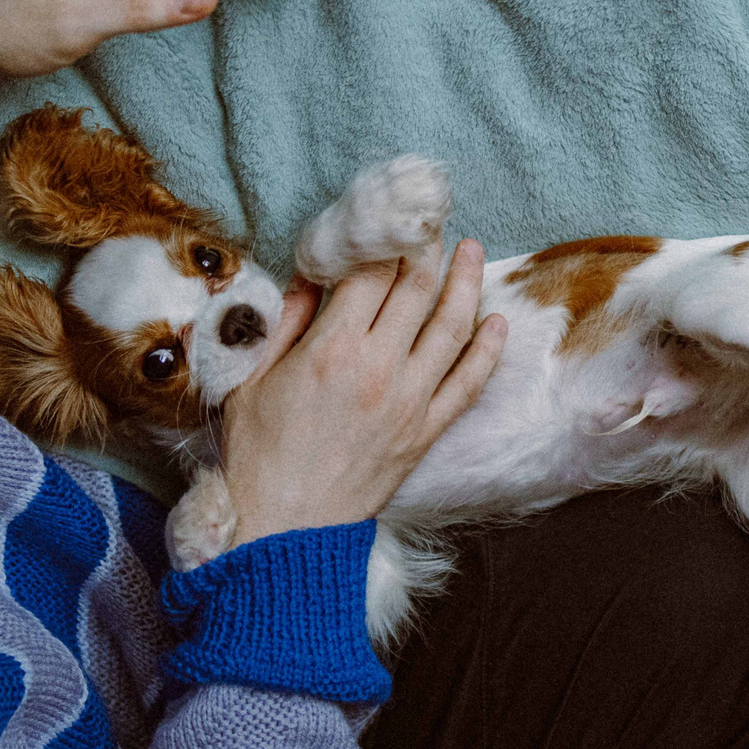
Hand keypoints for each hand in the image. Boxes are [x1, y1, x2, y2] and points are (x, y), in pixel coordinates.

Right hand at [218, 240, 506, 543]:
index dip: (381, 239)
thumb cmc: (258, 456)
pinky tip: (496, 324)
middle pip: (417, 289)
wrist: (284, 528)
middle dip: (428, 247)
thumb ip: (285, 322)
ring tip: (472, 251)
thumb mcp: (252, 378)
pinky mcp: (425, 432)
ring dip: (467, 283)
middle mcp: (379, 369)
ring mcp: (410, 401)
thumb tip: (313, 278)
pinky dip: (487, 351)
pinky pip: (468, 384)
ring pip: (452, 327)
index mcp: (331, 350)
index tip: (386, 219)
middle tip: (433, 222)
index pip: (370, 273)